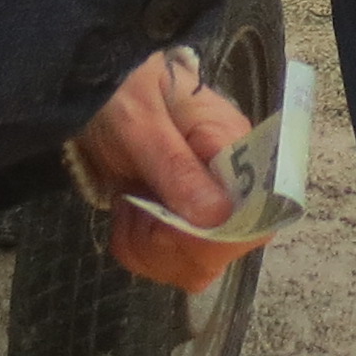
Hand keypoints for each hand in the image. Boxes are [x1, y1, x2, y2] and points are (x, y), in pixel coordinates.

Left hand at [76, 49, 259, 291]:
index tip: (171, 225)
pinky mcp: (180, 225)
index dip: (219, 237)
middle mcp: (230, 186)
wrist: (98, 88)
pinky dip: (136, 249)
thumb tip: (218, 217)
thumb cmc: (124, 90)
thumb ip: (176, 166)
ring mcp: (205, 208)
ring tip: (130, 204)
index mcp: (234, 150)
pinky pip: (166, 264)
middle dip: (170, 243)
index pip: (257, 216)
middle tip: (137, 204)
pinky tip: (128, 213)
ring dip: (147, 247)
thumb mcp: (141, 121)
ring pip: (192, 268)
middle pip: (223, 252)